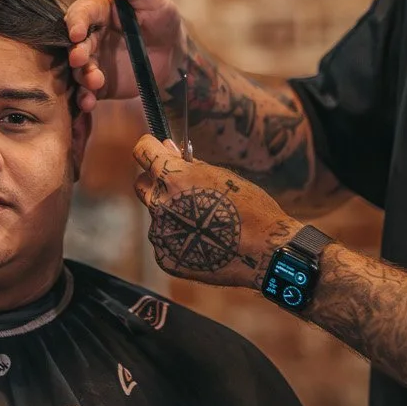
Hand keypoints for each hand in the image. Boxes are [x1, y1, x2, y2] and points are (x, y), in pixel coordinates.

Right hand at [65, 0, 184, 113]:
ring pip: (78, 70)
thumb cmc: (160, 17)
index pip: (81, 13)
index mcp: (97, 10)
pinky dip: (84, 98)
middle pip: (74, 44)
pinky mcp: (97, 83)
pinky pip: (86, 92)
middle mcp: (89, 36)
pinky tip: (89, 103)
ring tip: (95, 82)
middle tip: (80, 59)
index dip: (76, 22)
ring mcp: (92, 61)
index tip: (77, 32)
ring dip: (82, 77)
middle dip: (75, 52)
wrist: (171, 52)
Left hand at [133, 138, 294, 289]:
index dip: (148, 147)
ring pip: (157, 215)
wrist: (265, 251)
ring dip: (172, 213)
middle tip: (180, 187)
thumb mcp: (220, 175)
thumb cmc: (250, 208)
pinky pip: (166, 241)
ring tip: (205, 222)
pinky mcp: (166, 257)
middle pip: (141, 184)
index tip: (154, 149)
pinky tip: (204, 241)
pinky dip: (179, 238)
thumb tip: (168, 150)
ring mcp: (161, 234)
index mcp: (174, 178)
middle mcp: (161, 205)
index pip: (142, 151)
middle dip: (155, 181)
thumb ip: (188, 164)